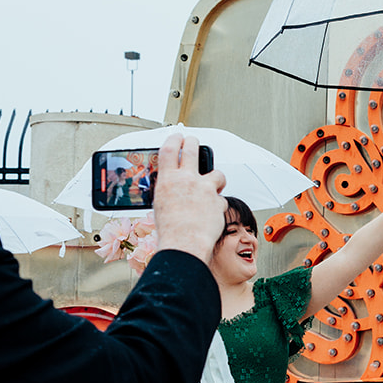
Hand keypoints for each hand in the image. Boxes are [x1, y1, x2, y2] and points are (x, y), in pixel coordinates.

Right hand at [153, 134, 226, 263]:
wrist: (185, 245)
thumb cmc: (171, 231)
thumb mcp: (161, 205)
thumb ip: (169, 190)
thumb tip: (174, 184)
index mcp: (167, 181)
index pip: (169, 149)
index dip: (174, 139)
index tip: (177, 137)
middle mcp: (186, 180)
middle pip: (192, 150)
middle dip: (194, 142)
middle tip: (194, 142)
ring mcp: (204, 189)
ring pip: (217, 173)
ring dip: (216, 178)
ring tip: (214, 186)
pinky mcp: (218, 201)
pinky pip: (221, 199)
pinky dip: (217, 205)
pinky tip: (212, 215)